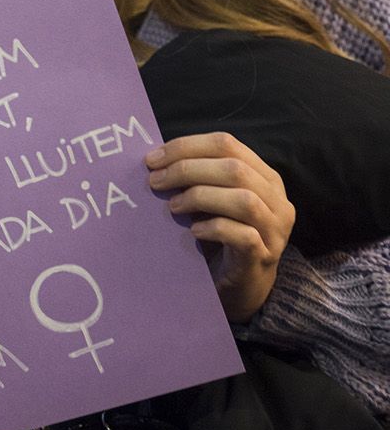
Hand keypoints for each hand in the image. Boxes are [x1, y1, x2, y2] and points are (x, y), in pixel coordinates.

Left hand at [146, 132, 294, 321]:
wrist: (242, 286)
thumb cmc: (221, 236)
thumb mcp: (211, 201)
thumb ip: (196, 178)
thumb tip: (154, 160)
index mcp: (263, 176)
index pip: (227, 144)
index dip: (187, 146)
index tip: (152, 158)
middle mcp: (276, 199)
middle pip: (234, 169)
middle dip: (187, 169)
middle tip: (155, 181)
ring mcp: (274, 229)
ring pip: (244, 200)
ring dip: (201, 197)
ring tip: (173, 206)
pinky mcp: (263, 256)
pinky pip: (243, 236)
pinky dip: (214, 228)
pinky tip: (193, 230)